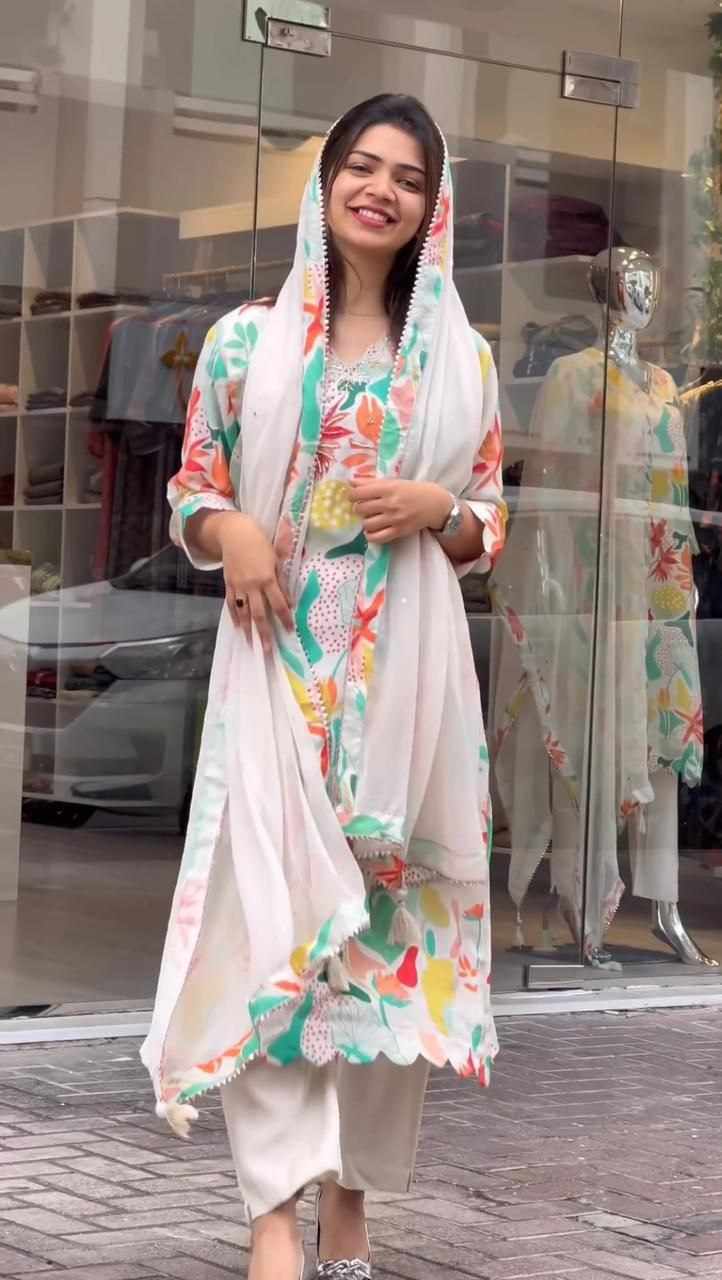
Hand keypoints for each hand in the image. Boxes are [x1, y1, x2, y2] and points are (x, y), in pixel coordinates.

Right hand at [219, 514, 292, 651]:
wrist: (234, 533)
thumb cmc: (260, 543)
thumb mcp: (276, 558)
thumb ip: (282, 579)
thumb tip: (289, 601)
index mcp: (267, 578)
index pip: (278, 604)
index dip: (285, 618)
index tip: (290, 630)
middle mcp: (252, 585)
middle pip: (259, 614)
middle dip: (264, 633)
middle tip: (268, 650)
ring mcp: (238, 586)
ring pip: (243, 612)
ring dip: (248, 630)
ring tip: (251, 644)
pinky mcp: (228, 584)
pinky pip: (231, 604)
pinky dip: (235, 616)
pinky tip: (238, 627)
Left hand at [350, 478, 451, 543]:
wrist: (435, 504)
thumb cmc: (413, 490)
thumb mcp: (394, 482)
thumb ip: (371, 482)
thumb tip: (350, 482)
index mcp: (388, 488)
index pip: (359, 493)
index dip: (351, 495)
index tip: (353, 497)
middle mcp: (390, 503)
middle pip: (360, 509)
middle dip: (358, 508)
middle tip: (363, 508)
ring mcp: (394, 519)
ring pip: (366, 524)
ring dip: (365, 521)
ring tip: (370, 518)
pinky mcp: (398, 531)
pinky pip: (377, 538)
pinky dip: (370, 535)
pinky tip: (372, 530)